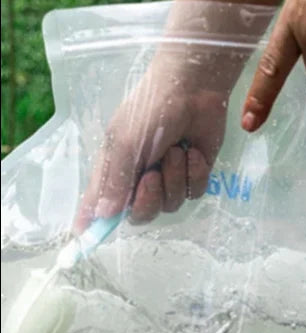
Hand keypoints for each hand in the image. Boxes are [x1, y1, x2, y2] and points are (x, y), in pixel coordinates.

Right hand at [74, 56, 229, 231]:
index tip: (82, 243)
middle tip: (152, 174)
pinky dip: (195, 173)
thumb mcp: (126, 142)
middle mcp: (139, 177)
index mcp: (114, 169)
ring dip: (175, 178)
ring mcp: (168, 176)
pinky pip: (194, 192)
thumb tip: (103, 216)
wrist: (194, 89)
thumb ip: (116, 180)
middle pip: (140, 215)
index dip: (91, 226)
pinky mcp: (194, 173)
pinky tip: (192, 151)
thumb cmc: (151, 109)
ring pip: (171, 204)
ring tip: (175, 150)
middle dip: (148, 198)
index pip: (98, 207)